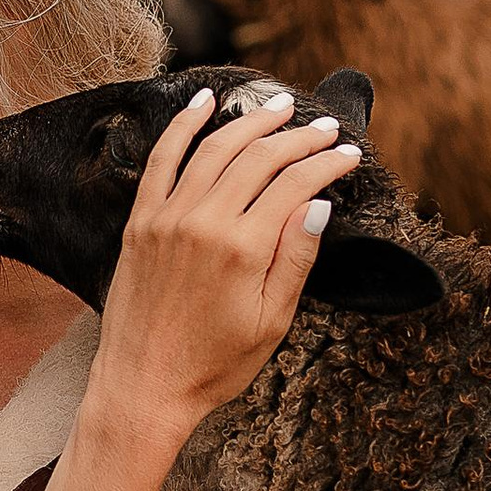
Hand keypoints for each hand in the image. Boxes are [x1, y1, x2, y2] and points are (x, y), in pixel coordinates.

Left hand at [83, 85, 358, 449]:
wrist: (142, 387)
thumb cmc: (213, 365)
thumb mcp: (272, 322)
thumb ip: (295, 258)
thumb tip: (317, 204)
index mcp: (243, 249)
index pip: (295, 185)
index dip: (327, 165)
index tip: (349, 155)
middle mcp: (203, 223)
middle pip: (260, 158)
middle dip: (299, 138)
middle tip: (326, 127)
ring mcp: (167, 218)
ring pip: (215, 149)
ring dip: (252, 122)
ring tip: (281, 106)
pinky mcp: (140, 222)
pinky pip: (162, 160)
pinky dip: (183, 126)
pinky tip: (205, 102)